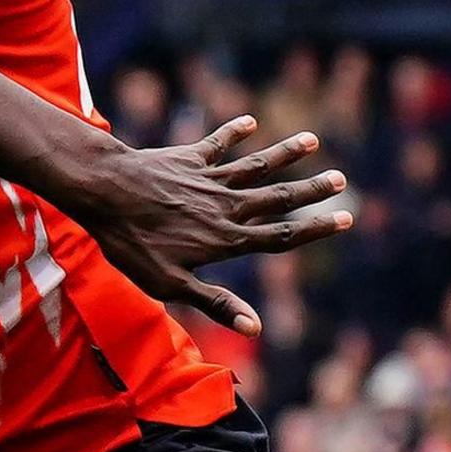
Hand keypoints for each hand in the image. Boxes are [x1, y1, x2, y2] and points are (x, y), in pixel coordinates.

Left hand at [62, 116, 350, 334]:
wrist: (104, 194)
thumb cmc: (133, 245)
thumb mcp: (172, 285)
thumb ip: (216, 303)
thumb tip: (256, 328)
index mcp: (226, 239)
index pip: (281, 236)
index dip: (315, 228)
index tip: (346, 218)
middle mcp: (225, 206)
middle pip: (277, 197)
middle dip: (311, 189)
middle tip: (342, 178)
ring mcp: (207, 179)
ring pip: (255, 165)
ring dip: (284, 153)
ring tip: (312, 139)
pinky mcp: (187, 159)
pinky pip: (217, 144)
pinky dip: (233, 133)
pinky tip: (250, 122)